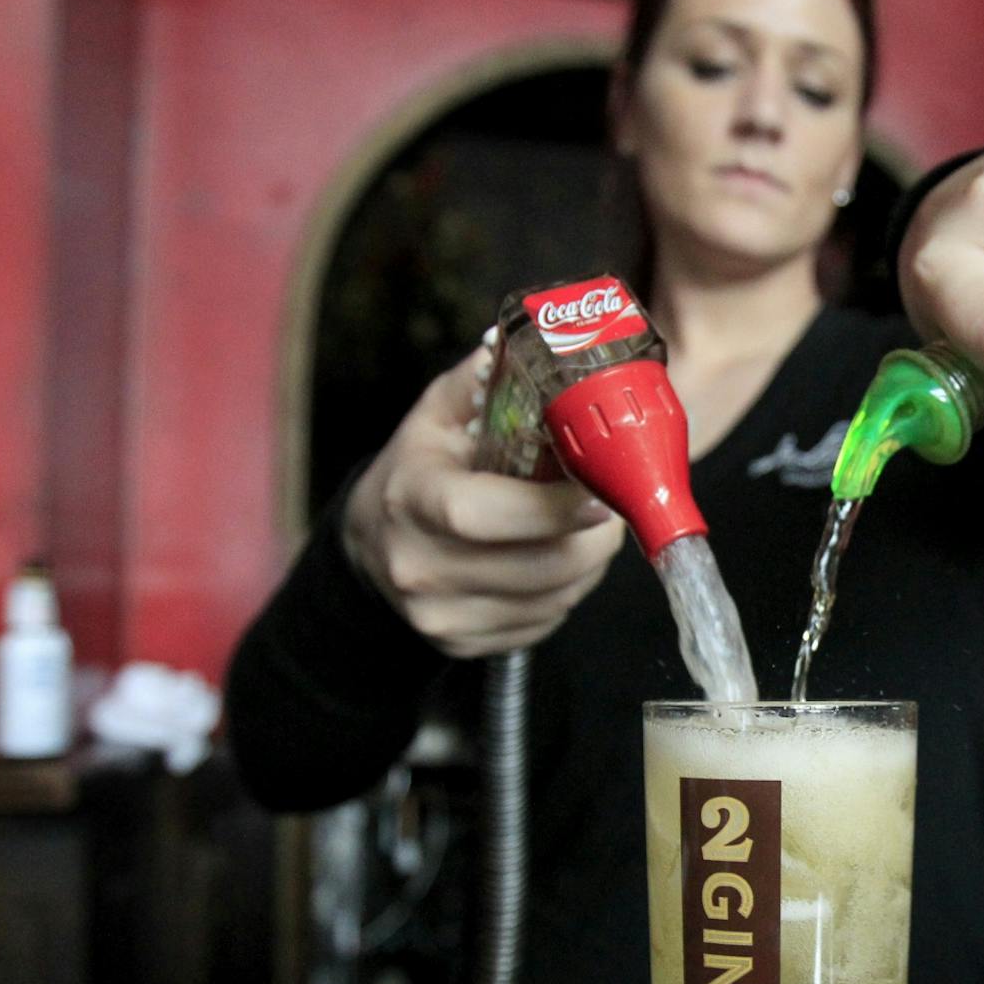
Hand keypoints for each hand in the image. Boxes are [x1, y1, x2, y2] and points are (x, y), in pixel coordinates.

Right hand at [342, 344, 626, 657]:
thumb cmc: (420, 467)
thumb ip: (488, 377)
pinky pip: (542, 623)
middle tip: (611, 507)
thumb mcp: (438, 414)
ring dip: (587, 564)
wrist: (371, 542)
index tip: (600, 492)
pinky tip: (554, 560)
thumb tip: (538, 338)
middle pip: (537, 566)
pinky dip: (564, 593)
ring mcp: (438, 615)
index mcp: (412, 498)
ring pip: (552, 599)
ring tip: (584, 529)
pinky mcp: (461, 645)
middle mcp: (417, 566)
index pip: (484, 514)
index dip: (553, 508)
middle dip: (593, 538)